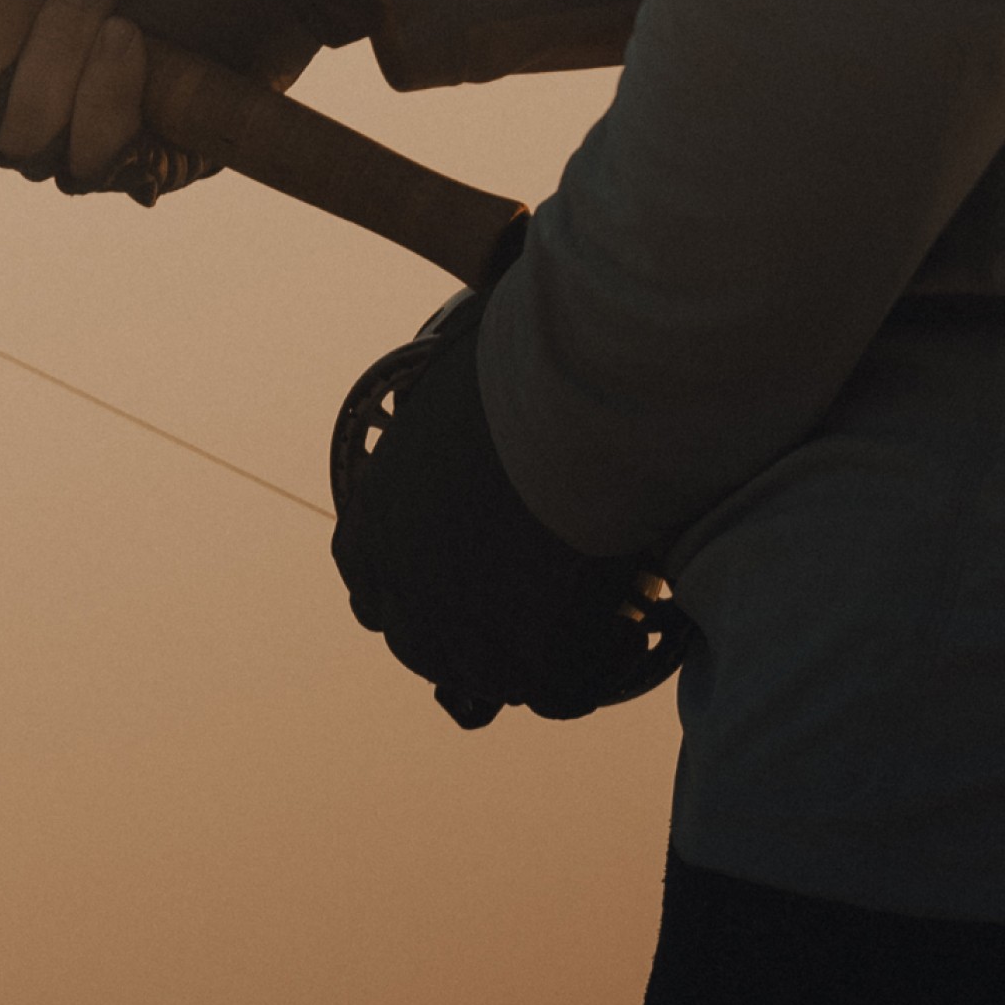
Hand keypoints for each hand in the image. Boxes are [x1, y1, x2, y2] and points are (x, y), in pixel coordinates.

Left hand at [329, 263, 688, 728]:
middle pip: (423, 644)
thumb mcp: (466, 364)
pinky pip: (564, 692)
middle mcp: (404, 591)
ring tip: (592, 624)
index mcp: (374, 521)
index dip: (414, 580)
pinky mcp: (537, 661)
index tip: (457, 570)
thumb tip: (478, 312)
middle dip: (474, 626)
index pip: (368, 580)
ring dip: (534, 655)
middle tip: (533, 601)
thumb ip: (461, 378)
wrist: (588, 389)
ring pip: (493, 677)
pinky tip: (636, 632)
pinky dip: (600, 666)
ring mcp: (468, 636)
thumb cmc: (532, 357)